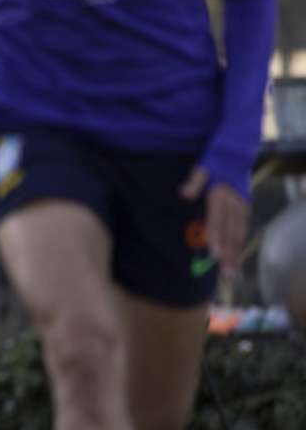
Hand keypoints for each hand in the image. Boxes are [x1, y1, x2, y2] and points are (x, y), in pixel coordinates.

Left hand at [180, 166, 247, 281]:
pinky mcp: (245, 209)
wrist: (237, 154)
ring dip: (236, 254)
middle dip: (229, 255)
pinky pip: (243, 230)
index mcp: (221, 195)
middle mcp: (235, 203)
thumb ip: (194, 182)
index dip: (216, 237)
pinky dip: (240, 245)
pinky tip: (236, 258)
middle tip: (226, 275)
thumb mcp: (202, 168)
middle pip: (231, 233)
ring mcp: (242, 207)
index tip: (215, 254)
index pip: (218, 220)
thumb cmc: (214, 161)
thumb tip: (184, 194)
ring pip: (239, 234)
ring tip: (232, 274)